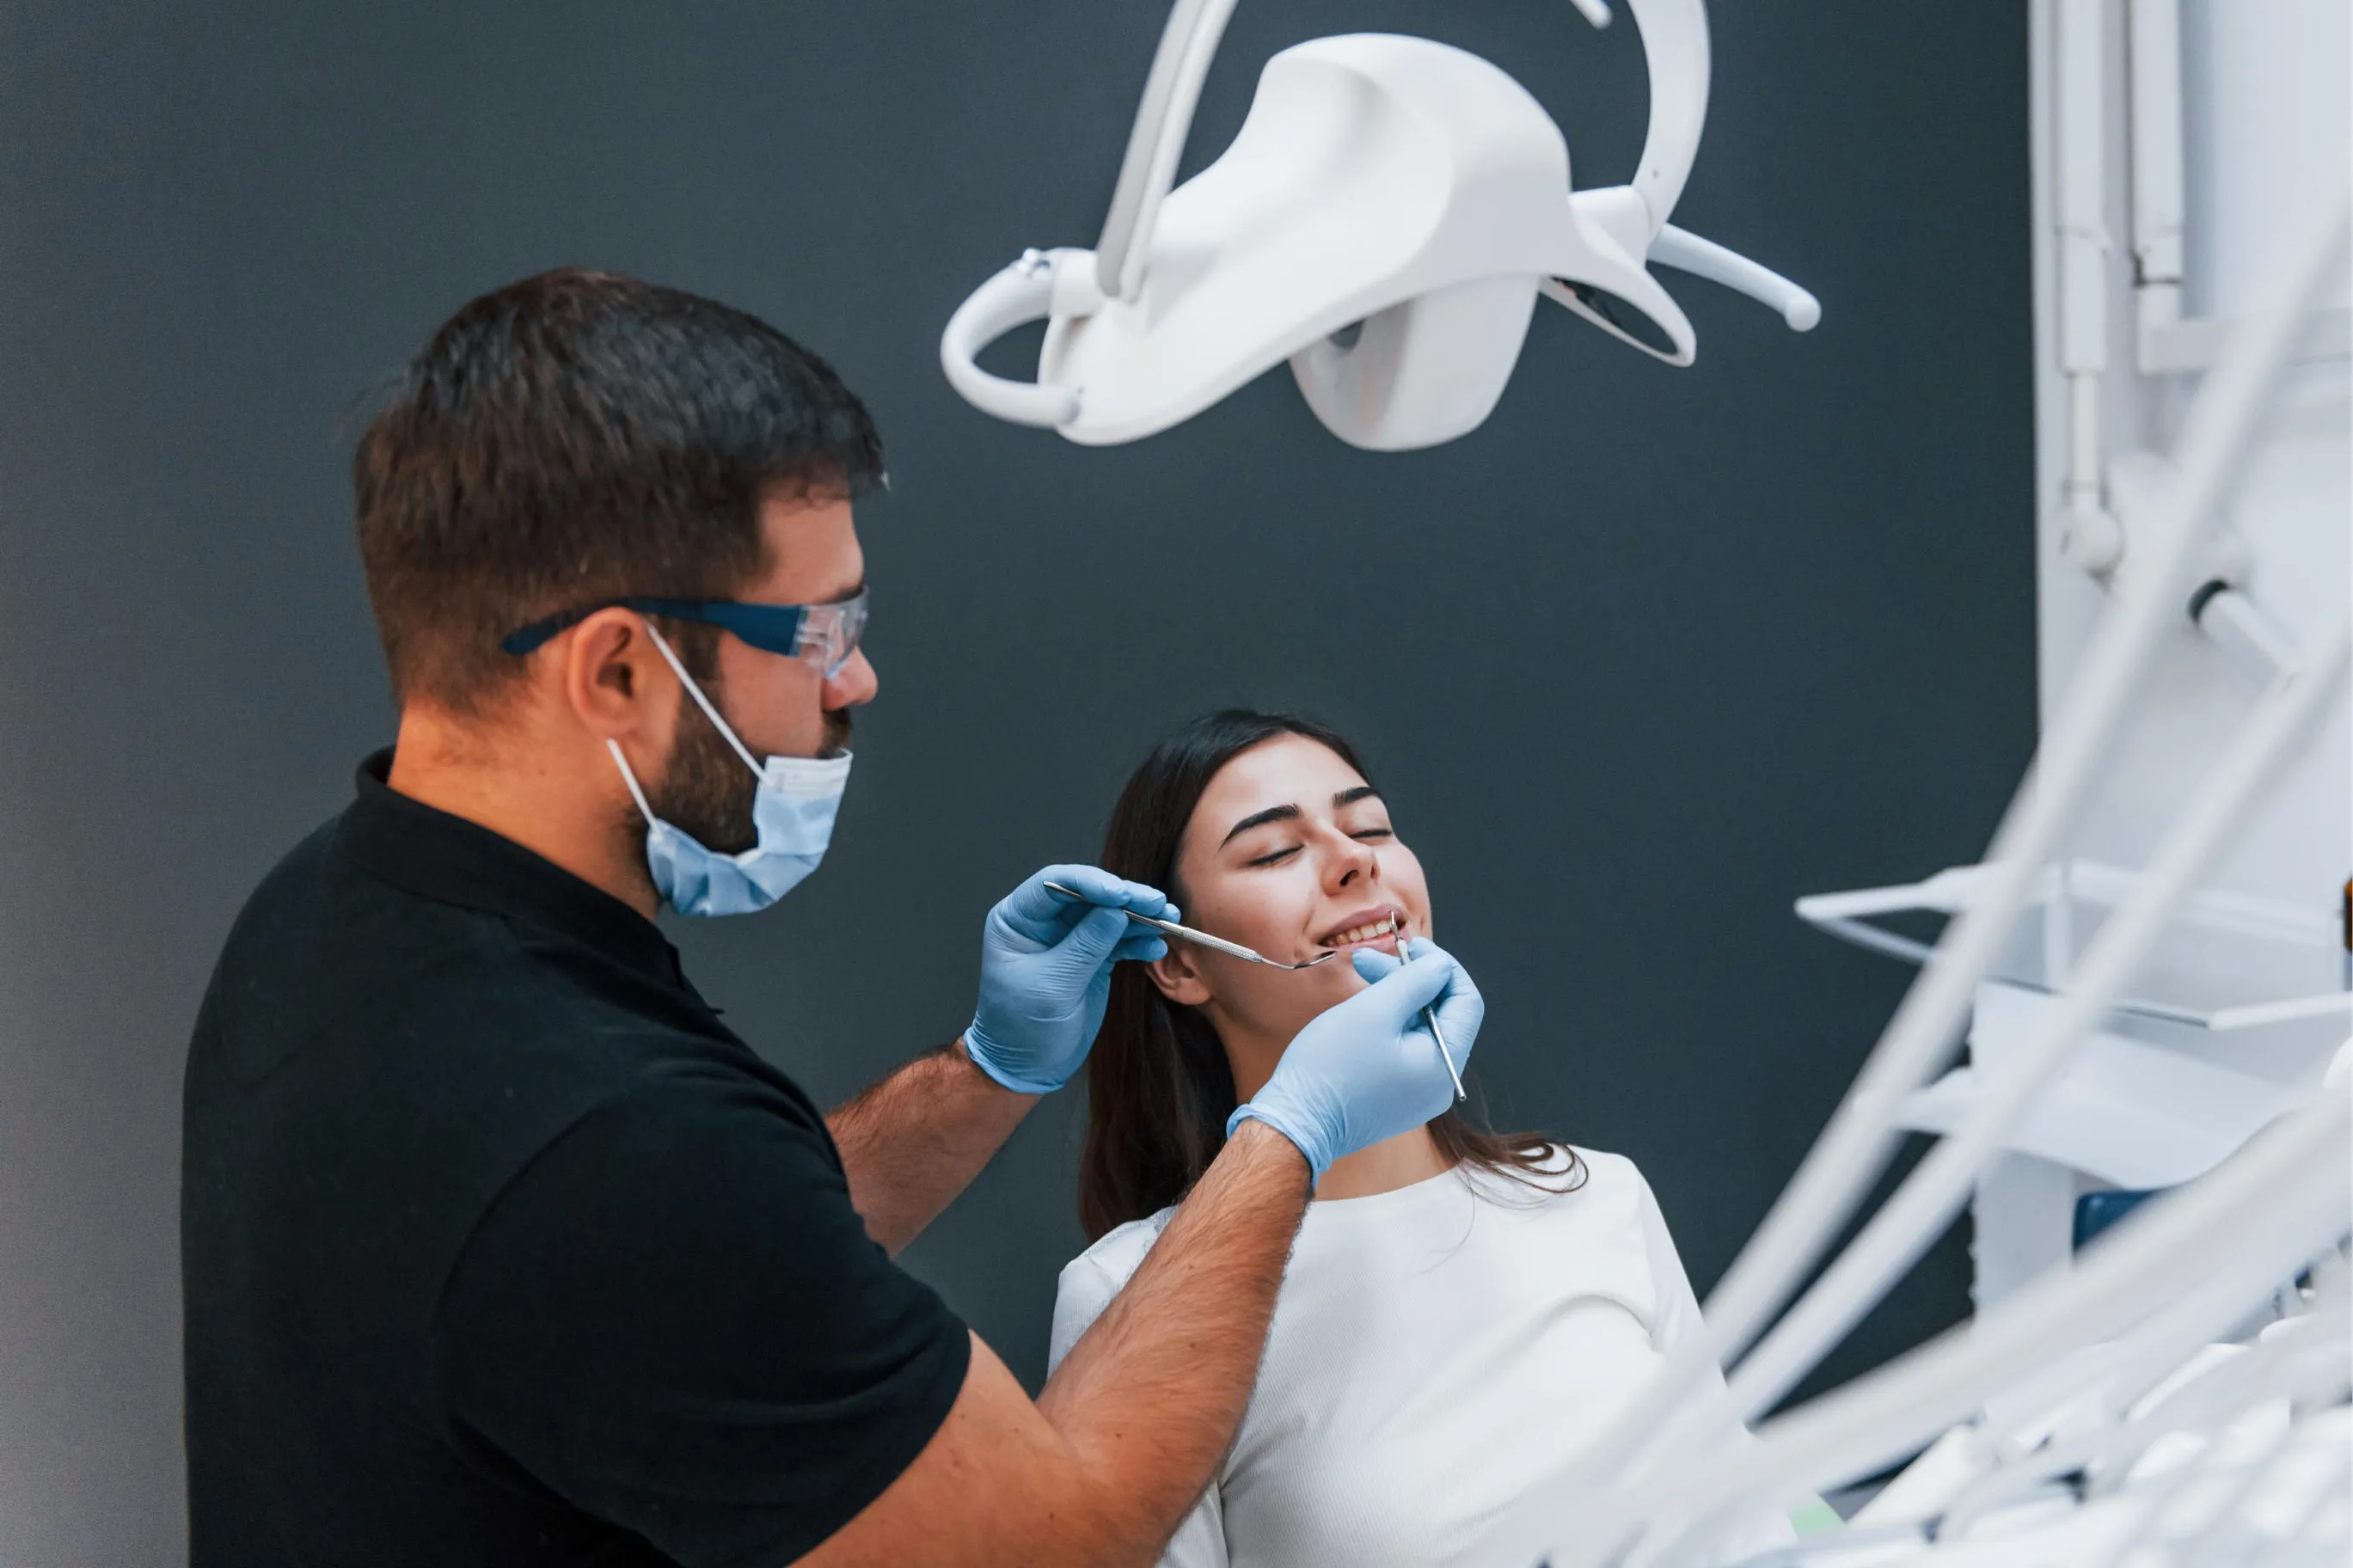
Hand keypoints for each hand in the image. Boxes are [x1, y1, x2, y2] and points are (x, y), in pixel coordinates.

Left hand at [964, 865, 1174, 1094]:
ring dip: (1140, 917)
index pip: (1054, 884)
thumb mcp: (1052, 986)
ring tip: (1168, 921)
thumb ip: (1084, 947)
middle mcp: (1044, 922)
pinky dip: (1139, 941)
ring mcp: (1070, 939)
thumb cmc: (1022, 1028)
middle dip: (1125, 898)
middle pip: (1089, 895)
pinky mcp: (1093, 958)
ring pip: (1109, 915)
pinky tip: (1156, 946)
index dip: (1090, 883)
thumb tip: (1116, 911)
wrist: (1029, 1066)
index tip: (1121, 895)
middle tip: (1157, 904)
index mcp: (1017, 920)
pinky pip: (1119, 940)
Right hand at [1227, 937, 1483, 1175]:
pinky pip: (1402, 1049)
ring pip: (1419, 1029)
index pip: (1466, 1002)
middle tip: (1372, 957)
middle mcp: (1438, 1083)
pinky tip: (1361, 1006)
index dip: (1442, 967)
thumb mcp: (1375, 1010)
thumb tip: (1440, 965)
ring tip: (1359, 973)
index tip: (1412, 945)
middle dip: (1410, 978)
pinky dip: (1387, 1022)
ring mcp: (1417, 1093)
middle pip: (1441, 1014)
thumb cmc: (1331, 1067)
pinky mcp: (1394, 1096)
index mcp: (1443, 1064)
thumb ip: (1415, 981)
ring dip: (1394, 996)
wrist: (1296, 1124)